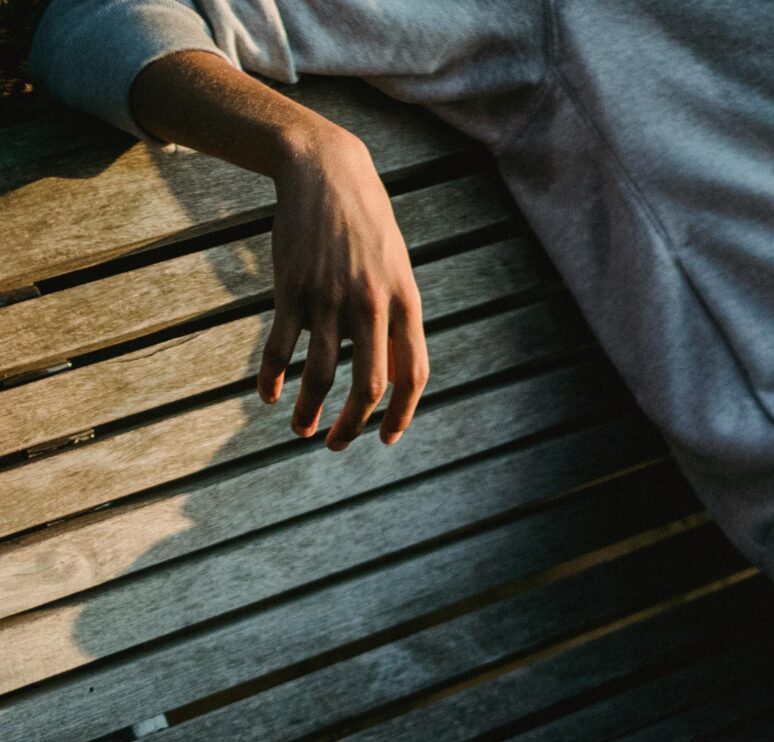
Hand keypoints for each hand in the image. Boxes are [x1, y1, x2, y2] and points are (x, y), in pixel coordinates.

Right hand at [262, 127, 427, 449]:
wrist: (326, 172)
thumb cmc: (367, 228)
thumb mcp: (397, 270)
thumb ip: (397, 319)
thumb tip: (394, 375)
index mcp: (406, 304)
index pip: (412, 375)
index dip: (402, 414)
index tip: (385, 438)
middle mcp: (371, 306)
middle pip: (370, 386)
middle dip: (353, 425)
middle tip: (337, 445)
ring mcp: (329, 299)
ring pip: (323, 374)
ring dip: (310, 411)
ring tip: (302, 429)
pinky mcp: (291, 289)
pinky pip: (281, 346)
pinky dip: (273, 377)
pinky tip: (268, 395)